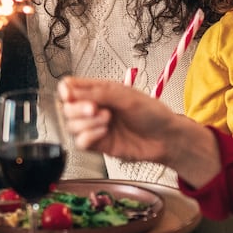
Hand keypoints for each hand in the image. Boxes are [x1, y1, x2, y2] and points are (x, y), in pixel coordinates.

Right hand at [56, 76, 219, 184]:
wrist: (166, 139)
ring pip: (71, 126)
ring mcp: (95, 127)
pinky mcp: (98, 145)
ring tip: (107, 120)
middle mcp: (95, 108)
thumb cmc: (153, 114)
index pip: (70, 87)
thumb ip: (97, 93)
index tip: (70, 95)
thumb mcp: (126, 96)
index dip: (66, 91)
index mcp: (100, 90)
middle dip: (78, 109)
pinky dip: (89, 136)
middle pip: (66, 108)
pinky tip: (104, 132)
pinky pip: (80, 143)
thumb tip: (70, 92)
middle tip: (95, 108)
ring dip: (87, 123)